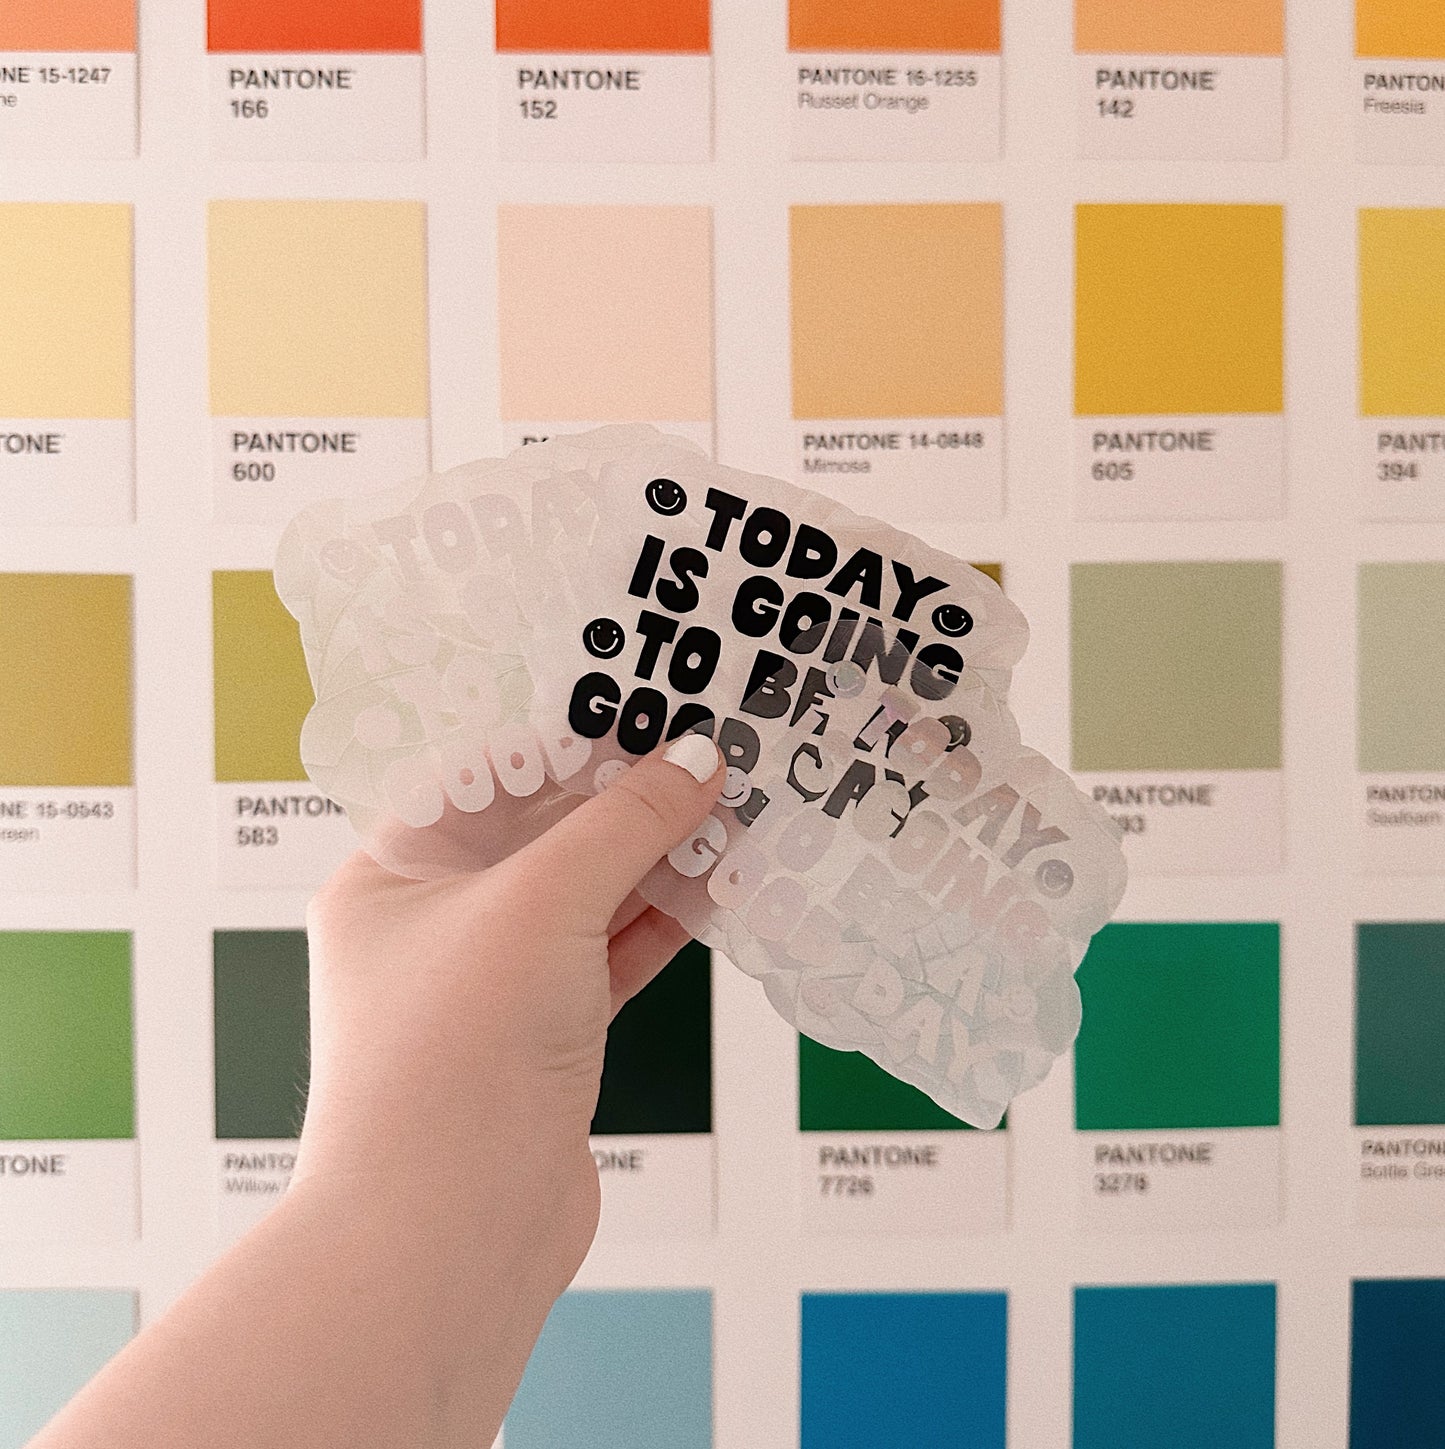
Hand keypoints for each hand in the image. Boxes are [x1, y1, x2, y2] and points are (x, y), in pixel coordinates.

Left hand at [296, 732, 725, 1291]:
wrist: (450, 1236)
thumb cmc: (453, 1059)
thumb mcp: (542, 905)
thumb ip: (624, 825)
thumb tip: (694, 762)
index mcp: (393, 875)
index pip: (486, 777)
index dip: (566, 741)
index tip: (644, 710)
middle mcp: (434, 926)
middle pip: (542, 835)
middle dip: (625, 800)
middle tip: (707, 758)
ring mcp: (491, 987)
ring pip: (584, 897)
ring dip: (655, 860)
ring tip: (730, 813)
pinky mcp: (544, 1039)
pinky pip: (609, 957)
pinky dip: (660, 923)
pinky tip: (715, 889)